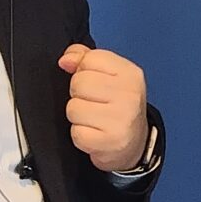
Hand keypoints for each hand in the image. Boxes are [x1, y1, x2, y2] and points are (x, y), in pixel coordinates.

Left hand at [59, 44, 149, 171]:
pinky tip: (95, 134)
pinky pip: (76, 133)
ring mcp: (122, 119)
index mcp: (130, 74)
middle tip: (94, 104)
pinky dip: (81, 136)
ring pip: (73, 108)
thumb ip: (85, 58)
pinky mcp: (110, 141)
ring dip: (78, 117)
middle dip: (79, 95)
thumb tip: (66, 60)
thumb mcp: (109, 75)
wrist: (134, 142)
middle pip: (78, 83)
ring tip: (94, 120)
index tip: (96, 83)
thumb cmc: (117, 106)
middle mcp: (130, 95)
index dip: (84, 71)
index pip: (89, 59)